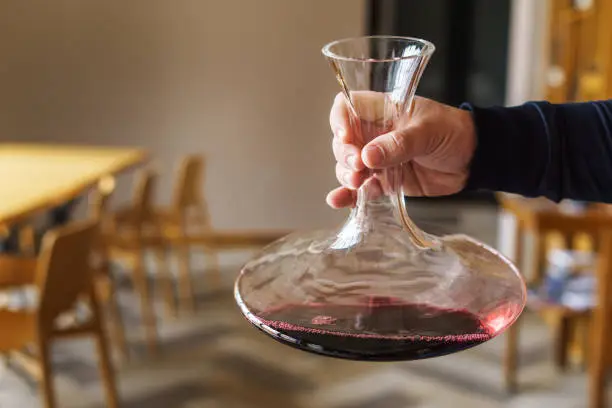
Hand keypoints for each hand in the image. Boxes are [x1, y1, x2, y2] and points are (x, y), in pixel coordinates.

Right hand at [327, 93, 476, 207]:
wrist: (473, 161)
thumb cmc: (453, 132)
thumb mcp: (428, 132)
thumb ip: (399, 144)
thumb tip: (368, 157)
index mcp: (382, 111)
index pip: (347, 107)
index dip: (340, 120)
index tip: (345, 136)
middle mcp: (374, 134)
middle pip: (343, 141)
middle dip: (345, 154)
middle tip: (358, 166)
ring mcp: (377, 159)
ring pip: (347, 166)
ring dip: (346, 175)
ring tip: (357, 183)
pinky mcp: (383, 181)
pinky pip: (360, 188)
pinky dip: (348, 196)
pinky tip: (339, 201)